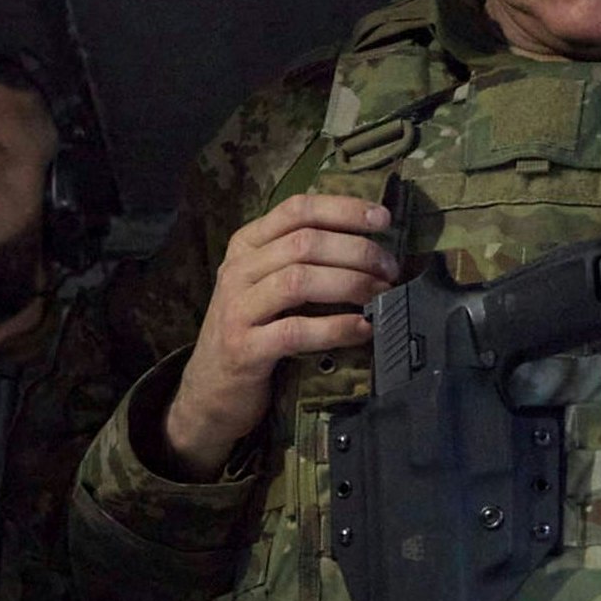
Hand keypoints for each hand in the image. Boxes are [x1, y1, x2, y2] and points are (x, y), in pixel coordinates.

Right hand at [163, 193, 400, 478]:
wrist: (210, 391)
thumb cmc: (252, 332)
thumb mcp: (267, 286)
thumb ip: (302, 261)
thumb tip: (371, 246)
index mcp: (246, 246)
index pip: (296, 209)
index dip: (343, 210)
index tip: (384, 220)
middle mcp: (238, 270)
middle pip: (305, 242)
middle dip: (357, 251)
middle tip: (390, 269)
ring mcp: (237, 309)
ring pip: (299, 280)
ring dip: (350, 283)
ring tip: (381, 294)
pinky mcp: (244, 349)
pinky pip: (296, 331)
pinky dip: (335, 328)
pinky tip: (362, 329)